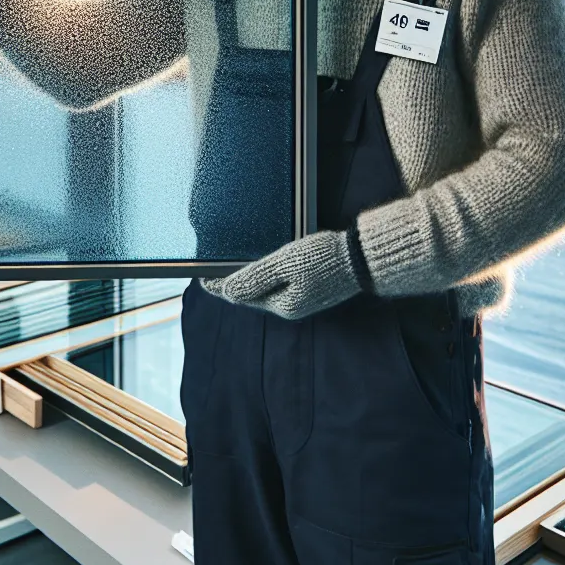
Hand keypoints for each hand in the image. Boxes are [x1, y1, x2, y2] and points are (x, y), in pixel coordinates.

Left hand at [201, 230, 361, 319]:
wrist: (363, 258)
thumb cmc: (325, 257)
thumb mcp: (285, 264)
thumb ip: (254, 278)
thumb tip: (225, 291)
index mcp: (282, 304)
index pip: (241, 295)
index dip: (219, 285)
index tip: (201, 275)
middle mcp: (290, 307)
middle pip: (252, 295)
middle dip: (233, 283)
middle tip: (212, 270)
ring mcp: (302, 299)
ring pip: (267, 290)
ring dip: (249, 280)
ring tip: (231, 267)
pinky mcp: (311, 289)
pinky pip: (281, 285)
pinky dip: (268, 277)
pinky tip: (264, 266)